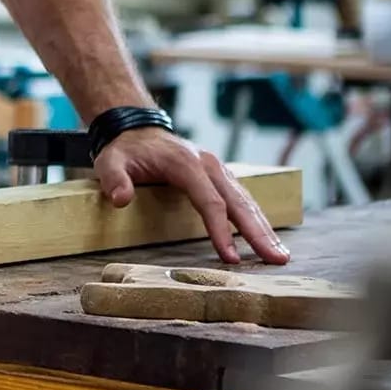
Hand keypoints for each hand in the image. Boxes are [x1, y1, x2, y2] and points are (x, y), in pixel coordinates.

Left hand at [95, 127, 290, 264]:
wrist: (136, 130)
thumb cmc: (124, 150)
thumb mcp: (110, 162)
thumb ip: (114, 180)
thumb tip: (120, 200)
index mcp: (187, 164)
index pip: (210, 202)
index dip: (221, 230)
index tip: (231, 257)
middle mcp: (210, 165)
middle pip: (239, 203)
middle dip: (258, 233)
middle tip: (277, 259)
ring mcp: (218, 170)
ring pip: (246, 201)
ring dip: (265, 228)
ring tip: (280, 255)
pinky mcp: (220, 176)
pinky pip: (242, 199)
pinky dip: (256, 219)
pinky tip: (267, 238)